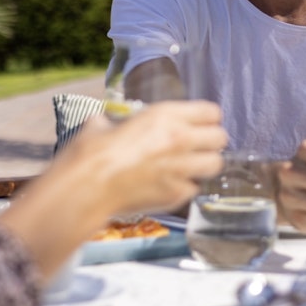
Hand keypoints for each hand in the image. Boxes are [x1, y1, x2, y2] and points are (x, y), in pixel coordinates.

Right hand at [70, 101, 227, 215]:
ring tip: (190, 166)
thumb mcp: (102, 124)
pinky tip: (170, 186)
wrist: (86, 187)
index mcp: (165, 115)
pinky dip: (185, 188)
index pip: (211, 112)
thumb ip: (114, 121)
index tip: (199, 123)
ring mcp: (181, 168)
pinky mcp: (176, 194)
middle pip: (220, 137)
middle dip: (210, 141)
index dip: (205, 118)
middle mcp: (180, 139)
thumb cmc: (90, 153)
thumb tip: (105, 122)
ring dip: (204, 164)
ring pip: (215, 164)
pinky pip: (193, 189)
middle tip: (197, 146)